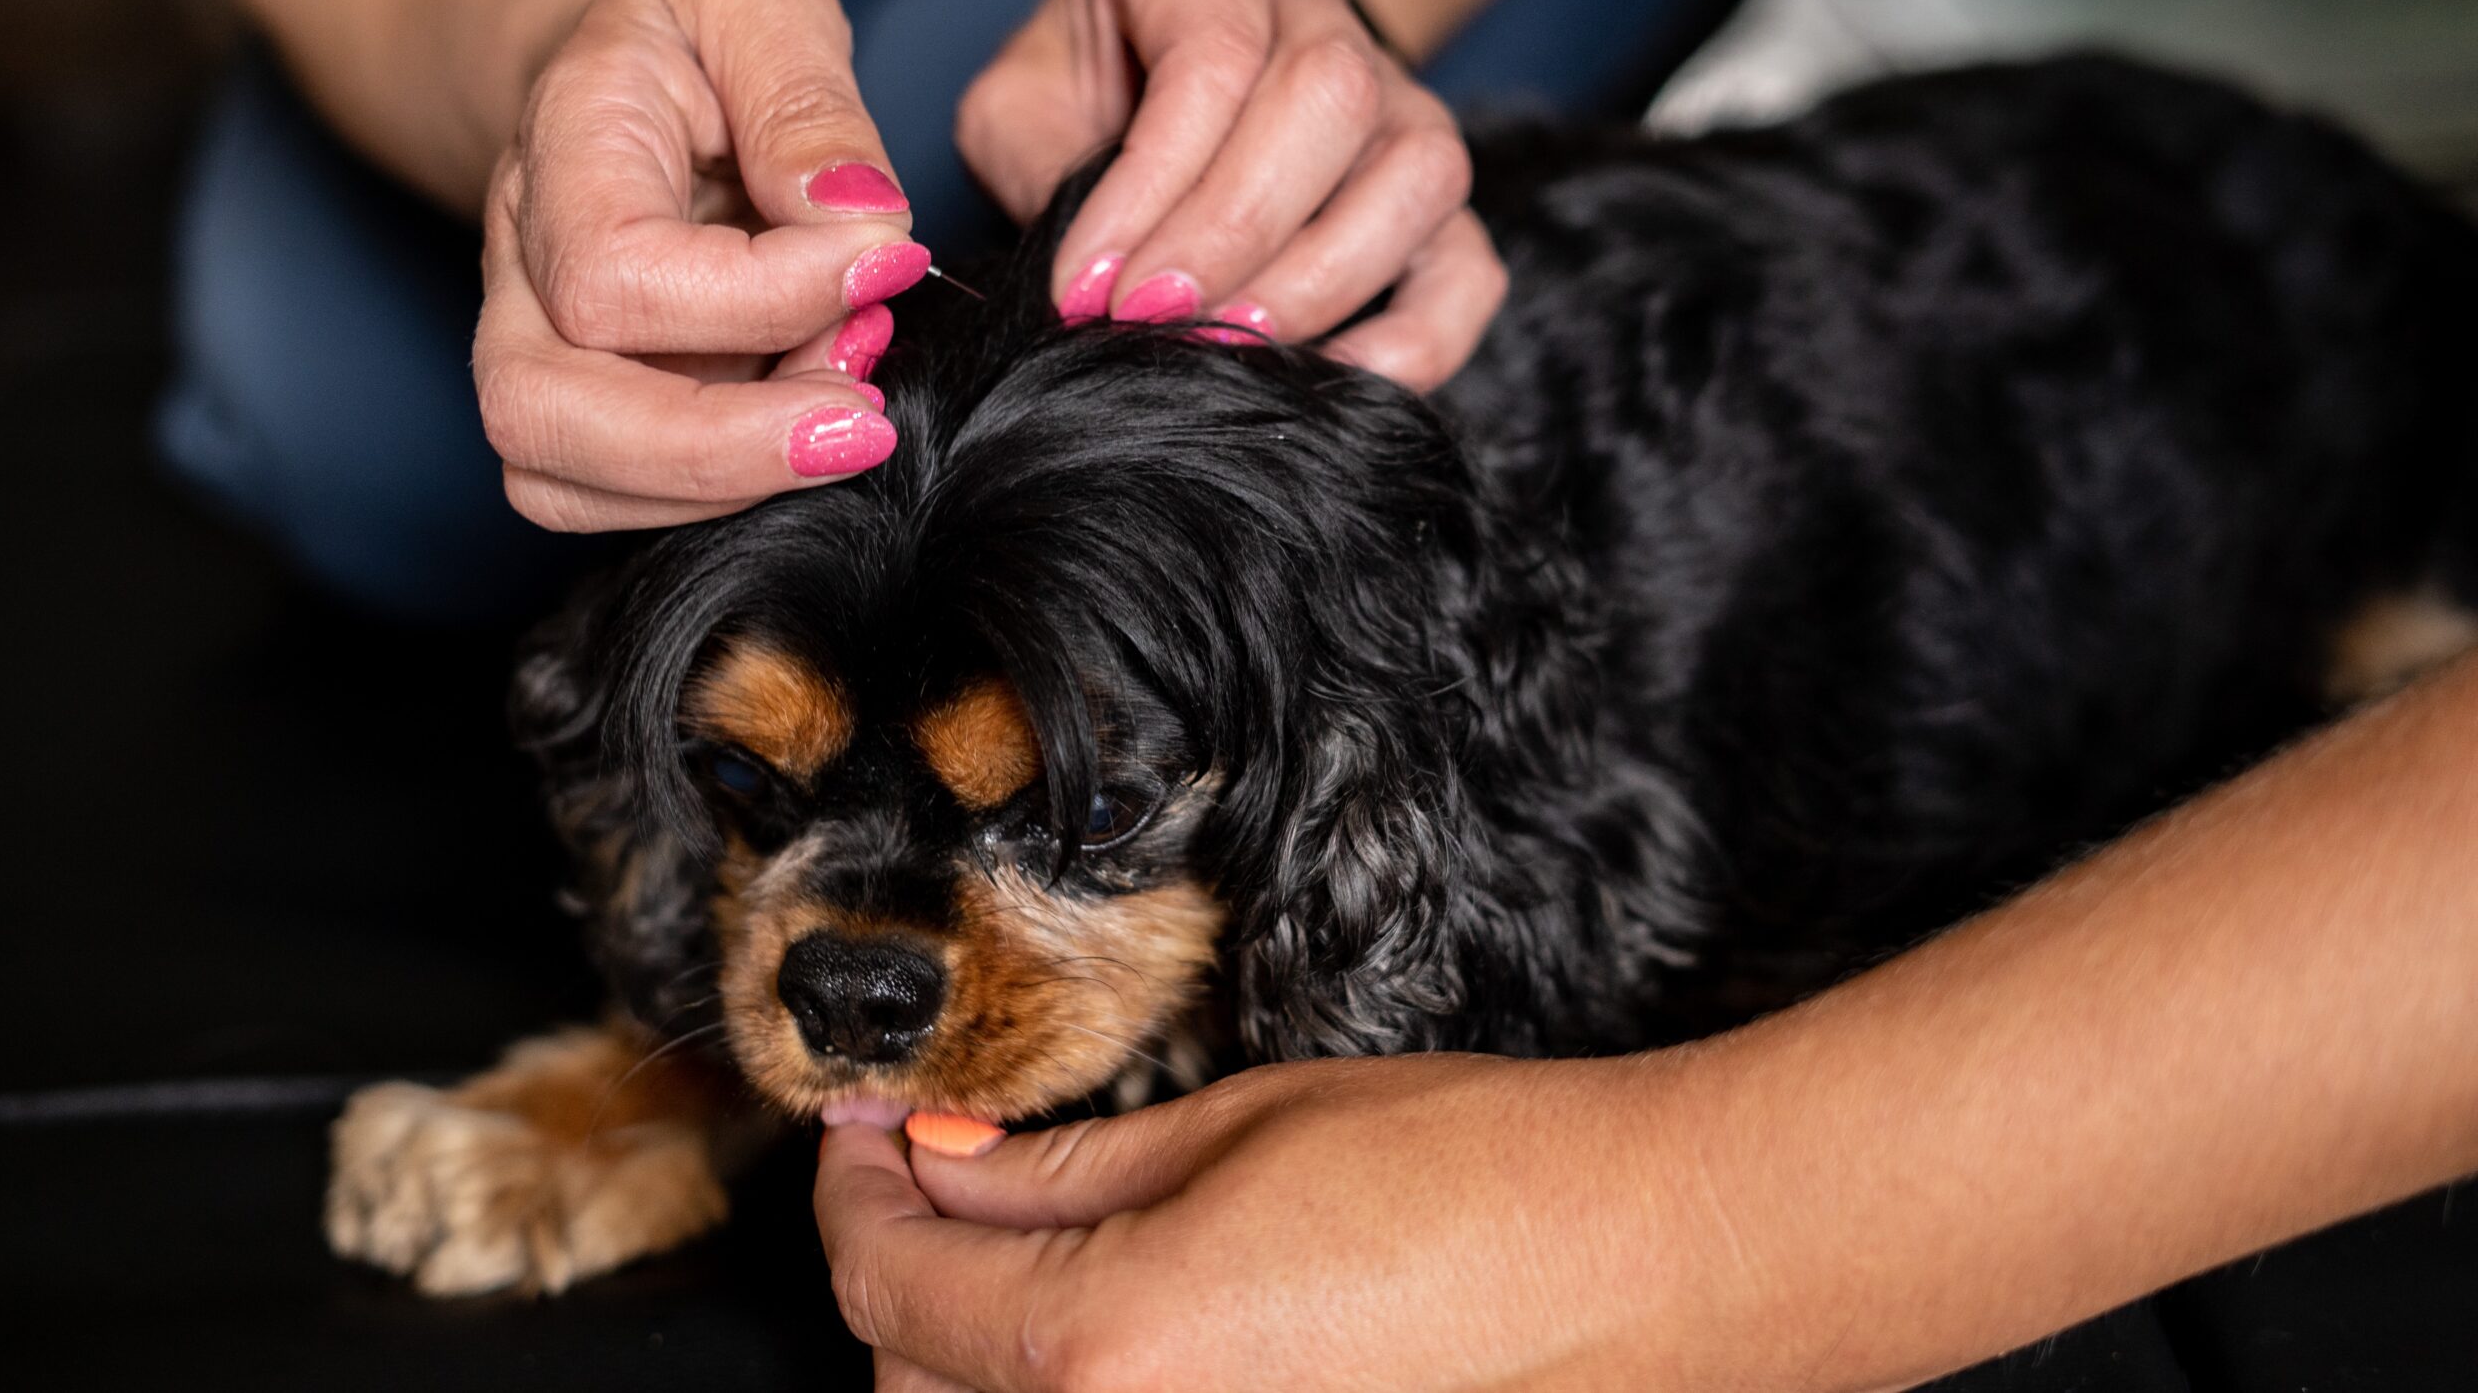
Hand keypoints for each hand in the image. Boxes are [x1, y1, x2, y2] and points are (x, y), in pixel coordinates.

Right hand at [475, 0, 926, 531]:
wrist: (629, 78)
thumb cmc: (702, 36)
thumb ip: (808, 95)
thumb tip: (860, 220)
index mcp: (557, 148)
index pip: (614, 275)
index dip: (764, 295)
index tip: (888, 260)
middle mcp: (515, 266)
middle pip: (543, 414)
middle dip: (719, 447)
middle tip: (863, 418)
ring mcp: (532, 352)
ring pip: (565, 482)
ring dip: (724, 480)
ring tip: (846, 411)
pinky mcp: (579, 417)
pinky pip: (611, 505)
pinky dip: (717, 496)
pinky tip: (805, 424)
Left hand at [815, 1054, 1751, 1392]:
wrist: (1640, 1265)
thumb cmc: (1475, 1179)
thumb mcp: (1236, 1127)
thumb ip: (1063, 1170)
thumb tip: (949, 1168)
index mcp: (1101, 1347)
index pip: (886, 1284)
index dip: (852, 1185)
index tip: (866, 1125)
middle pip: (912, 1385)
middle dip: (899, 1269)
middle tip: (927, 1166)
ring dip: (967, 1348)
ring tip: (1009, 1243)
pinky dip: (1064, 1391)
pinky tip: (1105, 1316)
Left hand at [956, 0, 1504, 390]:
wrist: (1175, 44)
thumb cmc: (1089, 78)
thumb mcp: (1020, 96)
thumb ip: (1036, 166)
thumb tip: (1087, 288)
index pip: (1211, 56)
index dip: (1152, 186)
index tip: (1087, 288)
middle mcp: (1318, 4)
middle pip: (1328, 99)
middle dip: (1234, 232)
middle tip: (1150, 320)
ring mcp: (1397, 94)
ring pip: (1415, 171)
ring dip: (1322, 279)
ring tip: (1231, 348)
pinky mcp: (1431, 191)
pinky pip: (1469, 264)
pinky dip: (1419, 337)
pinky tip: (1336, 380)